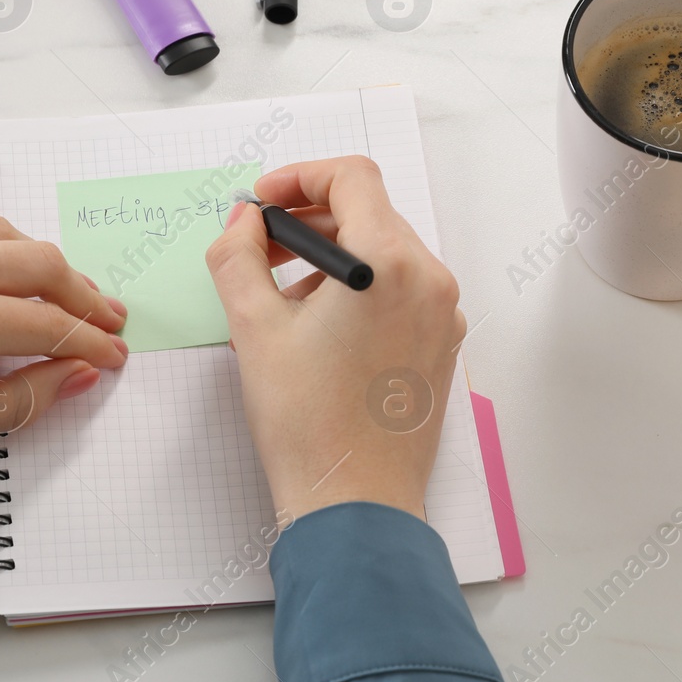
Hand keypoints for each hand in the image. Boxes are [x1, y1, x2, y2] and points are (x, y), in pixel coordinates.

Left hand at [0, 199, 127, 463]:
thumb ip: (15, 401)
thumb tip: (78, 375)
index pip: (49, 323)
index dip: (92, 342)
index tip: (113, 355)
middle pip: (41, 262)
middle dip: (84, 294)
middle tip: (106, 319)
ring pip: (1, 231)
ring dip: (37, 264)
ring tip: (56, 294)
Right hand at [205, 157, 465, 520]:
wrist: (354, 505)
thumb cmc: (308, 424)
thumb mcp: (253, 328)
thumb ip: (238, 256)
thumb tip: (242, 222)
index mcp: (389, 263)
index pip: (352, 177)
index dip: (299, 176)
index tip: (262, 203)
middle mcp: (429, 280)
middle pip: (369, 213)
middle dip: (309, 219)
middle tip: (259, 246)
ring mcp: (443, 315)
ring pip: (385, 252)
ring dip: (332, 255)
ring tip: (282, 294)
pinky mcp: (442, 345)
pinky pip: (402, 290)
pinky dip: (359, 288)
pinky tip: (318, 326)